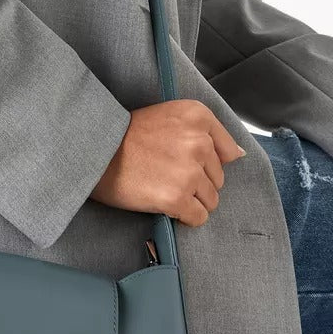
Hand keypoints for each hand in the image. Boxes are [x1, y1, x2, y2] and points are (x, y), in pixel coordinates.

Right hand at [90, 99, 245, 226]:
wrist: (93, 151)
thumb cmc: (126, 135)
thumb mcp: (169, 116)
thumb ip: (204, 131)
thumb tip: (238, 155)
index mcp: (198, 116)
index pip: (227, 151)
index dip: (204, 160)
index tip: (180, 159)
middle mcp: (199, 141)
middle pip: (218, 178)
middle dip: (196, 180)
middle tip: (164, 172)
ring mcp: (189, 171)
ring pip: (210, 200)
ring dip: (190, 199)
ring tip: (161, 187)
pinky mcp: (177, 198)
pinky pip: (198, 217)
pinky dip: (183, 216)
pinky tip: (163, 204)